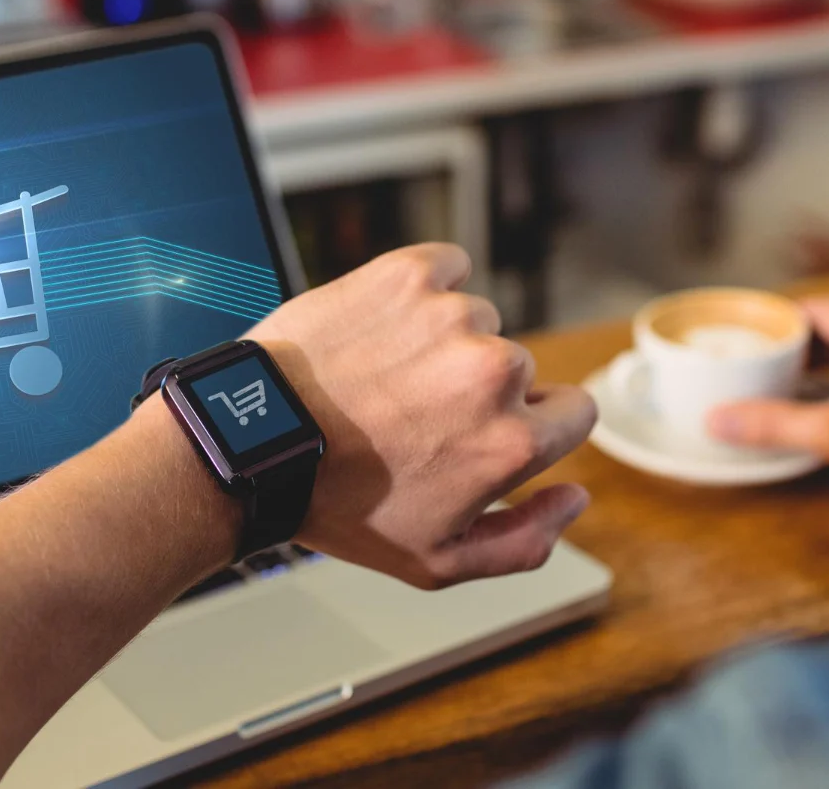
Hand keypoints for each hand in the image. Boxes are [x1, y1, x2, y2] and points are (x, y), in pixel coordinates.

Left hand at [247, 244, 594, 589]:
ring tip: (379, 376)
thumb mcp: (437, 561)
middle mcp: (493, 371)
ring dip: (441, 343)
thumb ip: (525, 540)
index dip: (530, 425)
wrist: (253, 442)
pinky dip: (421, 290)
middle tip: (408, 414)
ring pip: (475, 322)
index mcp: (513, 440)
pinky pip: (445, 268)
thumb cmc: (337, 505)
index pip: (575, 411)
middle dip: (475, 390)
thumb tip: (575, 497)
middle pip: (519, 369)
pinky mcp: (407, 274)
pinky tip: (380, 326)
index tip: (480, 429)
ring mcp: (451, 316)